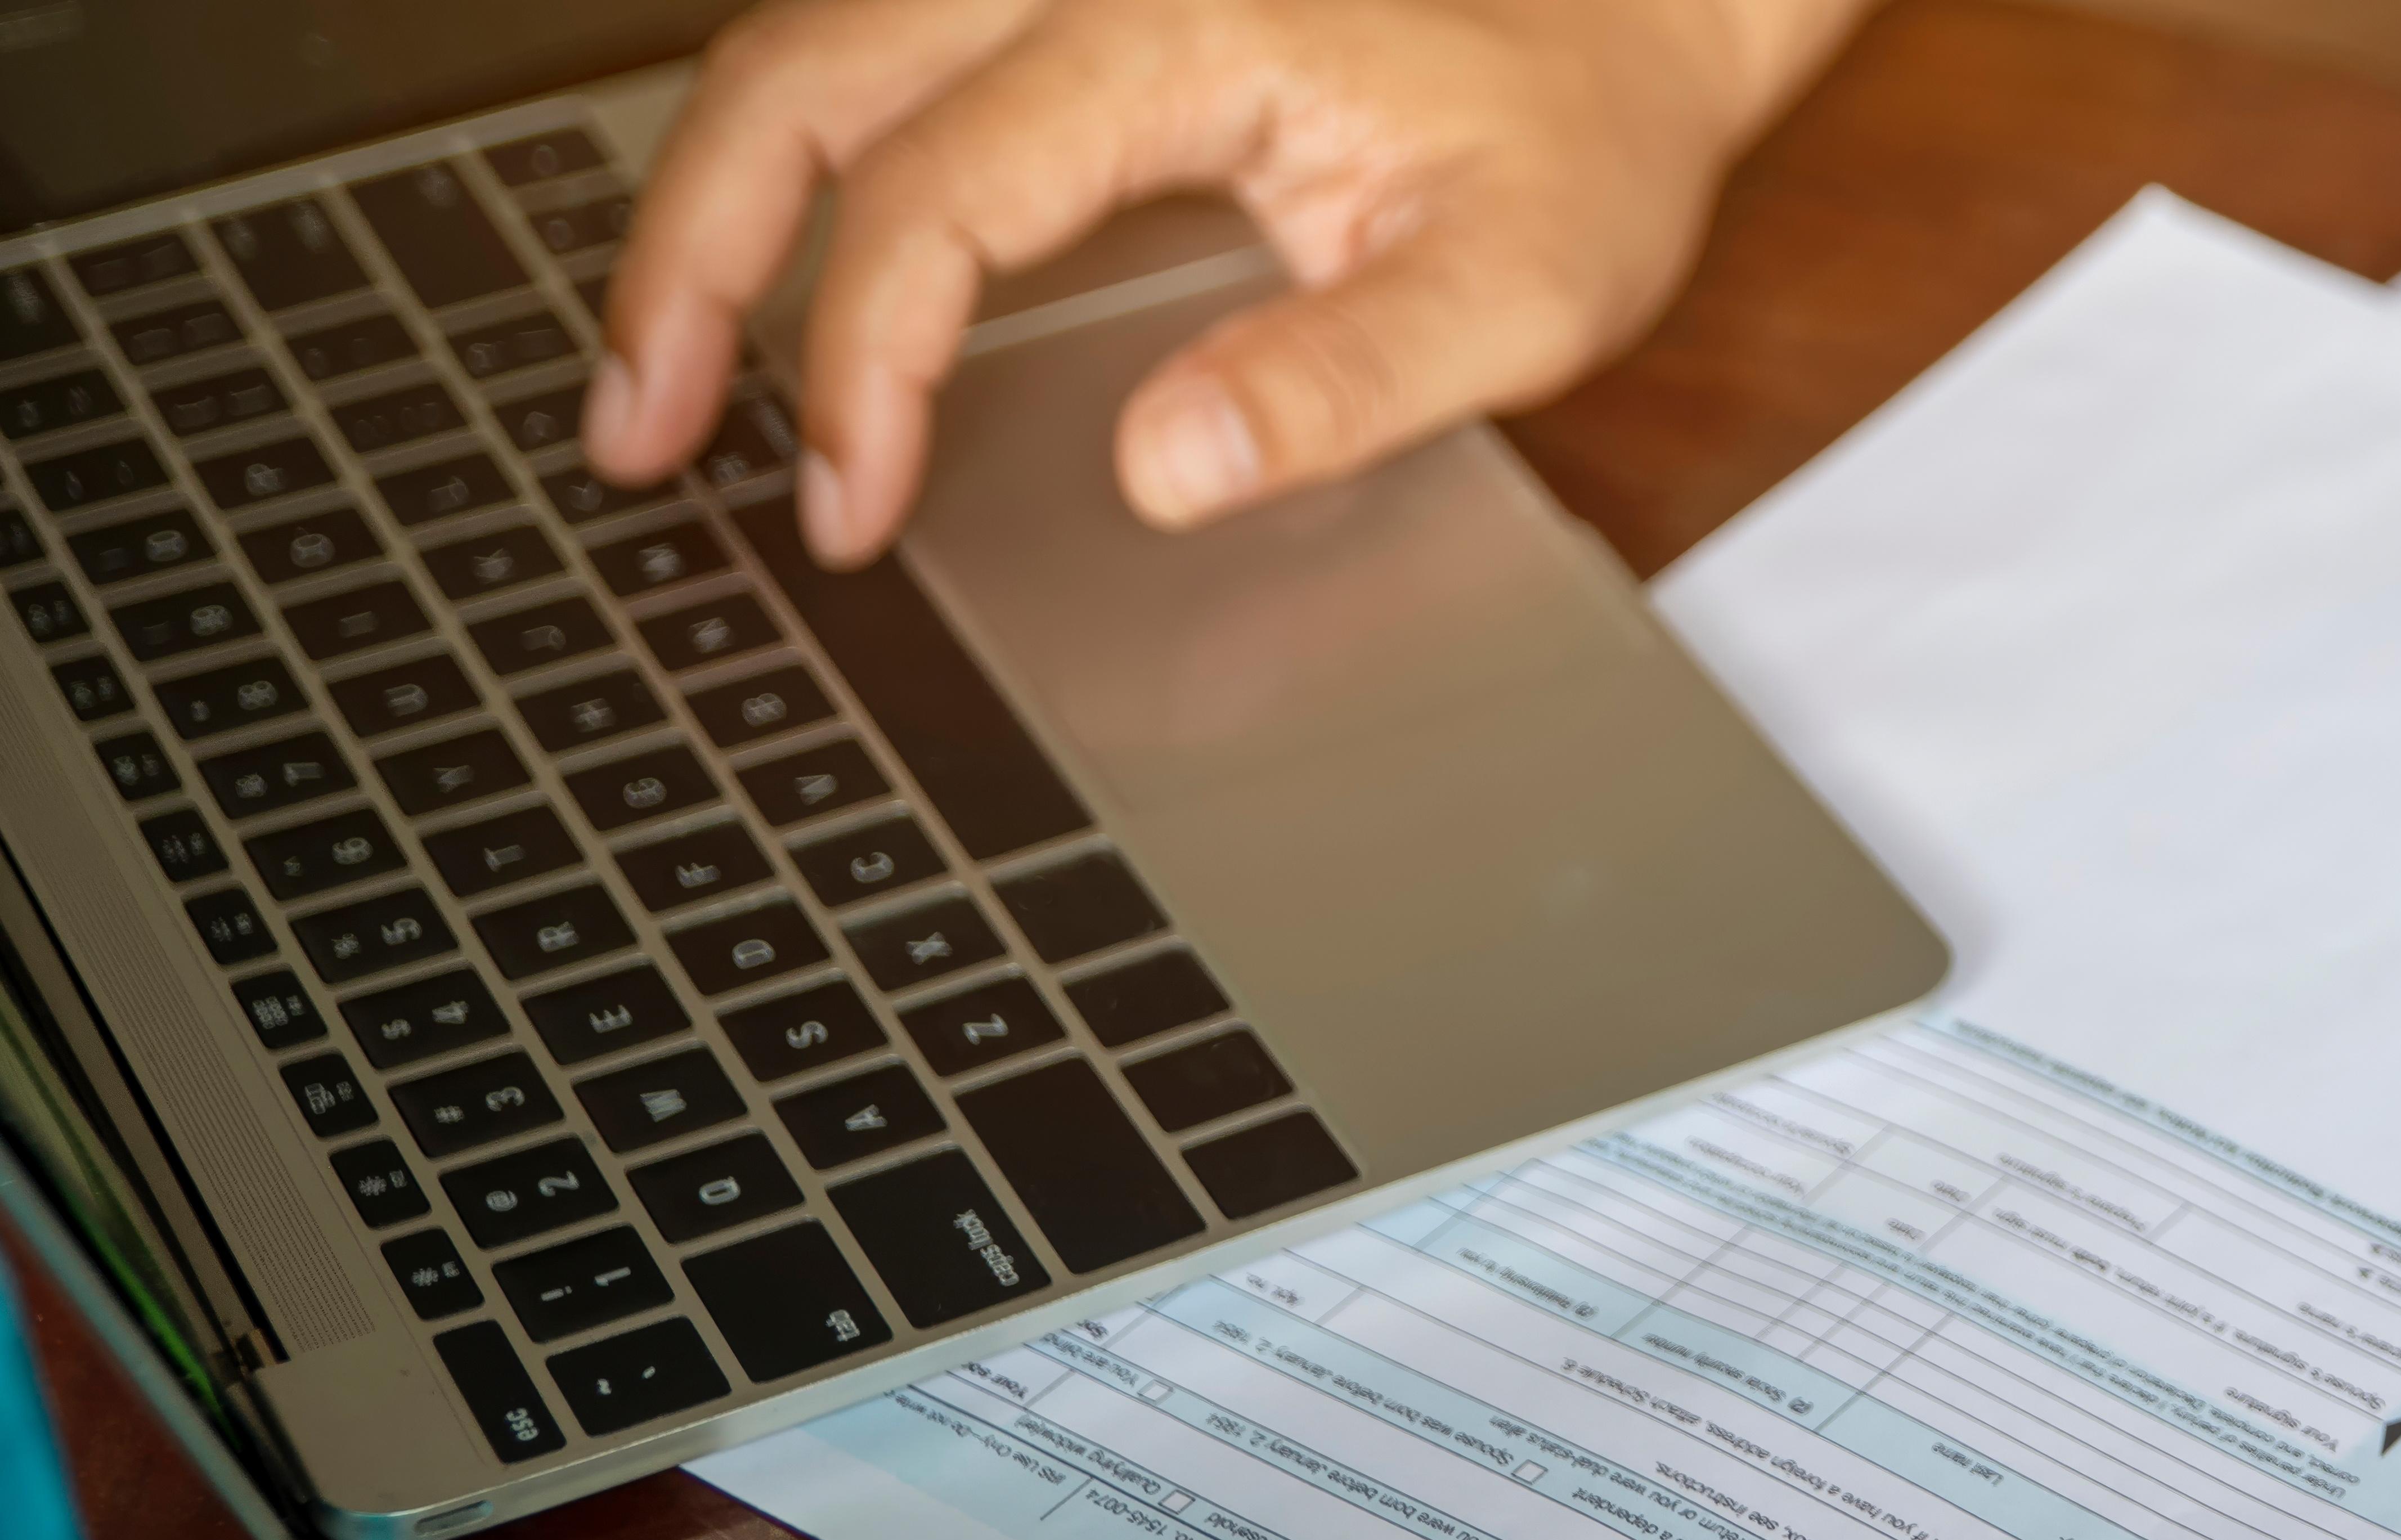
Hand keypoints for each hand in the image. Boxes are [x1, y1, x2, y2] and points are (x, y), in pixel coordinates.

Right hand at [585, 0, 1865, 564]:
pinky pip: (872, 41)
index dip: (861, 363)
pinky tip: (754, 258)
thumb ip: (1345, 381)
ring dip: (706, 199)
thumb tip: (1162, 477)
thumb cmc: (1592, 137)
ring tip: (647, 367)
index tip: (848, 507)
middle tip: (630, 429)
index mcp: (1179, 29)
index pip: (938, 201)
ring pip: (804, 45)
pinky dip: (786, 147)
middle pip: (796, 82)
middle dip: (684, 258)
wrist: (1649, 15)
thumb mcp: (1526, 286)